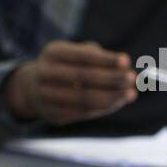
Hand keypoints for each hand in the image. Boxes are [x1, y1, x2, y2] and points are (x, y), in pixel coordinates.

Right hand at [4, 40, 136, 124]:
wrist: (33, 88)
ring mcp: (45, 96)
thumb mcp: (77, 54)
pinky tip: (117, 102)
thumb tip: (125, 69)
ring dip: (111, 97)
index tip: (126, 60)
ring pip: (84, 99)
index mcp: (52, 52)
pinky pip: (82, 113)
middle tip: (132, 78)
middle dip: (111, 78)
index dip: (105, 59)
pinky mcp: (52, 115)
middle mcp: (44, 73)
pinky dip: (103, 108)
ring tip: (130, 93)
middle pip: (82, 77)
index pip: (81, 55)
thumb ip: (100, 59)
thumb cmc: (67, 66)